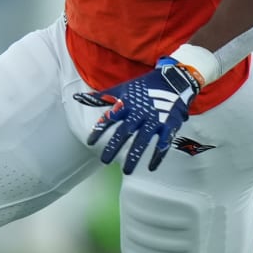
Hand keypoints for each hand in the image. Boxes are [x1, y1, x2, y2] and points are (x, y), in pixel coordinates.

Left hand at [74, 58, 202, 173]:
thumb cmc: (145, 86)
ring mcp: (155, 119)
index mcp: (128, 104)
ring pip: (143, 141)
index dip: (99, 130)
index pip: (110, 118)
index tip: (90, 143)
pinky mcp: (169, 125)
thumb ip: (103, 97)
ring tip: (127, 171)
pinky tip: (151, 167)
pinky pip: (163, 144)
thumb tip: (79, 98)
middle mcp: (140, 112)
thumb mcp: (123, 88)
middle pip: (124, 132)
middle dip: (114, 147)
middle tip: (104, 161)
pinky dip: (157, 156)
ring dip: (134, 156)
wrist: (174, 80)